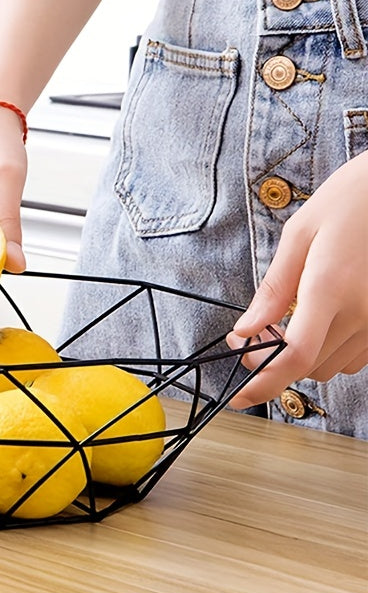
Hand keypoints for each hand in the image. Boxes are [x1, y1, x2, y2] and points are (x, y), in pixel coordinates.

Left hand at [227, 151, 367, 408]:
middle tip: (251, 336)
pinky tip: (318, 322)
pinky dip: (328, 351)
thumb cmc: (353, 199)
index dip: (263, 383)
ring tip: (285, 324)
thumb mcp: (302, 233)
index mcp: (331, 287)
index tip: (238, 393)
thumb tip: (246, 328)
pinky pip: (355, 356)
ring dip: (302, 358)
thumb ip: (274, 287)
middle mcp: (362, 312)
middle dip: (273, 363)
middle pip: (308, 368)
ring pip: (332, 367)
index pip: (295, 356)